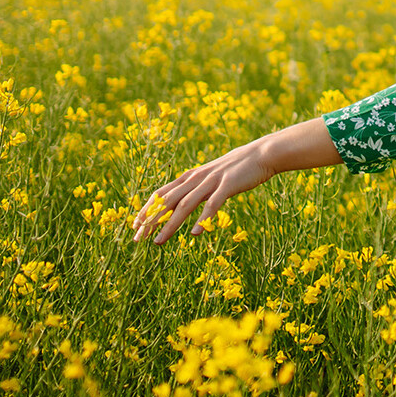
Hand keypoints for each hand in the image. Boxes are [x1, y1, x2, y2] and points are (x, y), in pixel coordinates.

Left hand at [132, 142, 273, 243]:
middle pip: (167, 201)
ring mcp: (211, 181)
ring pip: (185, 205)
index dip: (146, 209)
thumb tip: (182, 203)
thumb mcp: (210, 177)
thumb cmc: (235, 169)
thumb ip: (196, 188)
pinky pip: (212, 205)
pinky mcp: (227, 186)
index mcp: (190, 176)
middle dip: (151, 220)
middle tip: (137, 238)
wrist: (260, 154)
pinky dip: (202, 219)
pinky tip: (194, 233)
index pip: (161, 193)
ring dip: (170, 225)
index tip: (135, 226)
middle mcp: (196, 178)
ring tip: (158, 242)